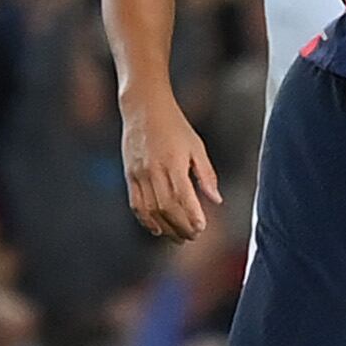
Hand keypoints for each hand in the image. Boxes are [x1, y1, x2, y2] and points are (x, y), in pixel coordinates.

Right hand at [122, 99, 222, 241]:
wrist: (143, 108)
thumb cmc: (175, 125)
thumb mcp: (197, 146)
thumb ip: (206, 174)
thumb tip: (216, 200)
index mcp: (173, 162)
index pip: (182, 196)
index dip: (191, 215)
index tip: (202, 228)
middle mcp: (154, 170)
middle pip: (166, 208)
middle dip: (181, 226)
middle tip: (193, 236)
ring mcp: (139, 173)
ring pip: (150, 210)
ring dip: (165, 228)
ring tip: (178, 237)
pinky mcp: (129, 175)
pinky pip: (136, 204)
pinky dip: (146, 220)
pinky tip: (156, 229)